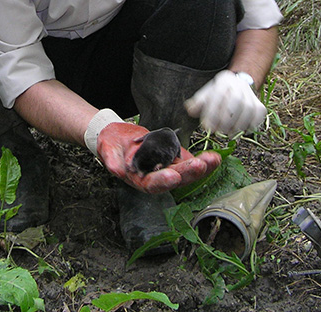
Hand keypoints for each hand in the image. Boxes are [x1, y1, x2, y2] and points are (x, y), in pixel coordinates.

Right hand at [96, 122, 220, 193]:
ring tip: (213, 160)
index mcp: (138, 179)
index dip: (161, 181)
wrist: (116, 136)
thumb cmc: (110, 145)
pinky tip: (214, 157)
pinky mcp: (172, 157)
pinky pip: (188, 160)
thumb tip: (117, 170)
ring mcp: (165, 168)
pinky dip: (201, 160)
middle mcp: (155, 177)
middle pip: (174, 179)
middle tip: (200, 165)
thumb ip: (112, 160)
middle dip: (188, 172)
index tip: (172, 176)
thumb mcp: (107, 150)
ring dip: (201, 168)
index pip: (151, 184)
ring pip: (185, 171)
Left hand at [184, 70, 265, 136]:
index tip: (206, 126)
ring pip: (248, 110)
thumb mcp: (206, 95)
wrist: (237, 87)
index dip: (213, 113)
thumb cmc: (218, 94)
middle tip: (216, 131)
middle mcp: (240, 86)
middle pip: (236, 102)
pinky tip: (240, 130)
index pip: (219, 95)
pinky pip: (258, 116)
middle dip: (225, 120)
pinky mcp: (260, 106)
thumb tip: (190, 109)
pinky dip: (249, 125)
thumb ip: (198, 102)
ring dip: (236, 125)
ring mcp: (251, 95)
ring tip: (226, 132)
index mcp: (224, 81)